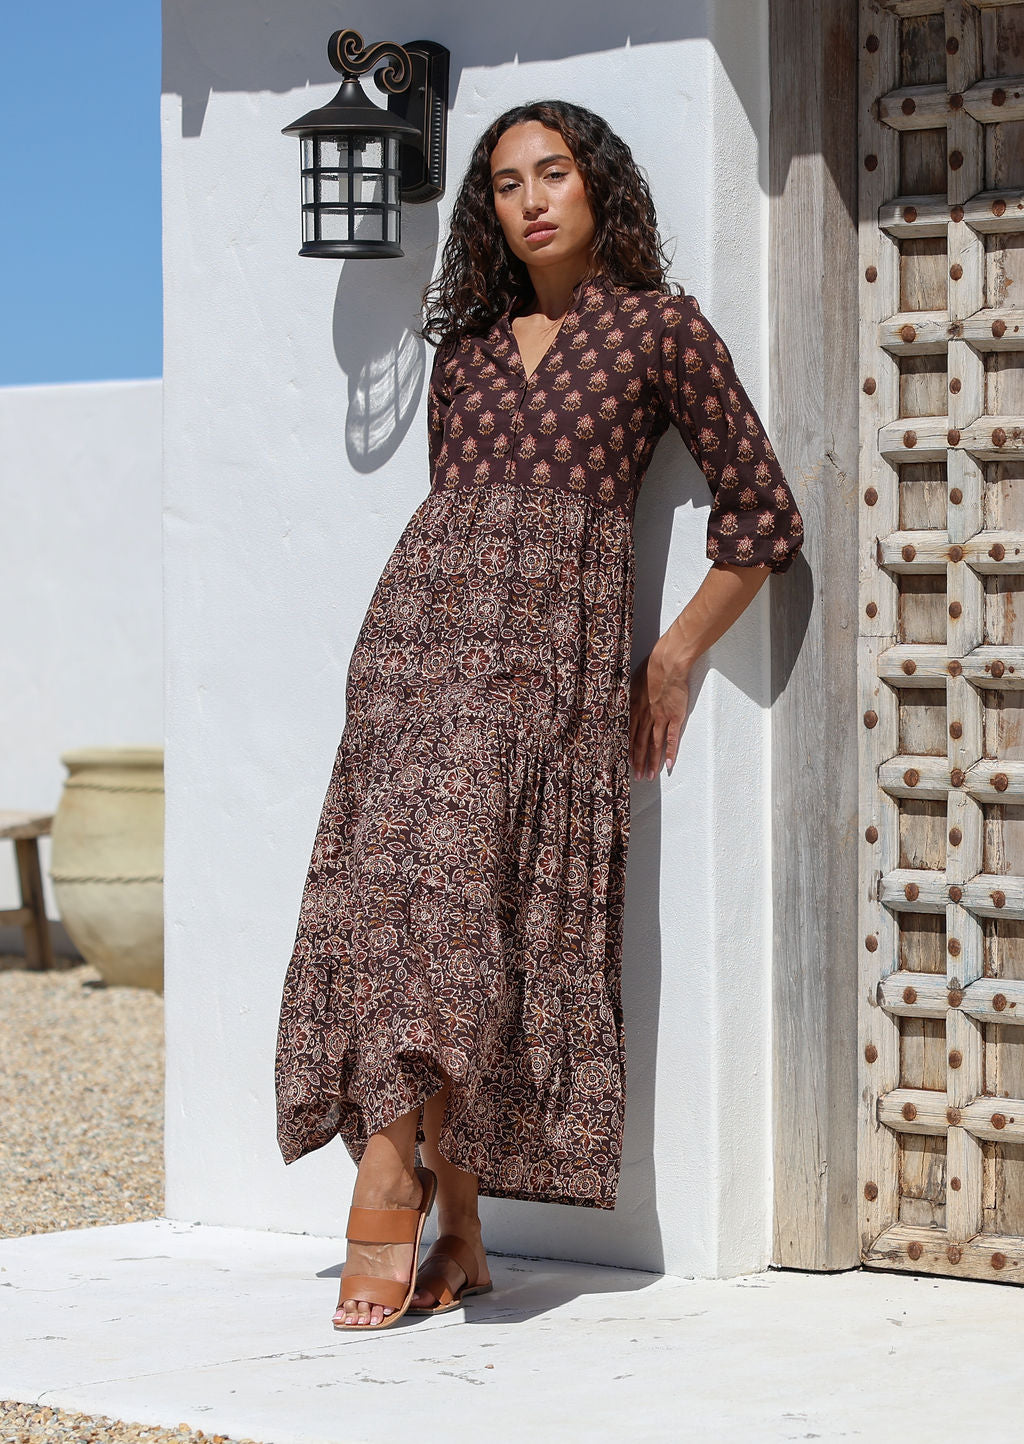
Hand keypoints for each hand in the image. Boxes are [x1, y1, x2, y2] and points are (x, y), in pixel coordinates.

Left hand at [629, 635, 691, 779]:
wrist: (667, 664)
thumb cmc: (650, 669)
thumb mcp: (631, 683)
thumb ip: (627, 696)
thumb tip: (618, 702)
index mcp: (634, 709)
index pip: (629, 735)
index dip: (628, 751)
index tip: (626, 763)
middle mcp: (645, 717)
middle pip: (640, 744)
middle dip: (638, 762)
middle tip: (638, 777)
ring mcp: (661, 718)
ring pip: (654, 745)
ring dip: (652, 762)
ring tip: (651, 776)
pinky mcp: (675, 717)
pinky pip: (672, 738)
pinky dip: (670, 752)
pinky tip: (668, 765)